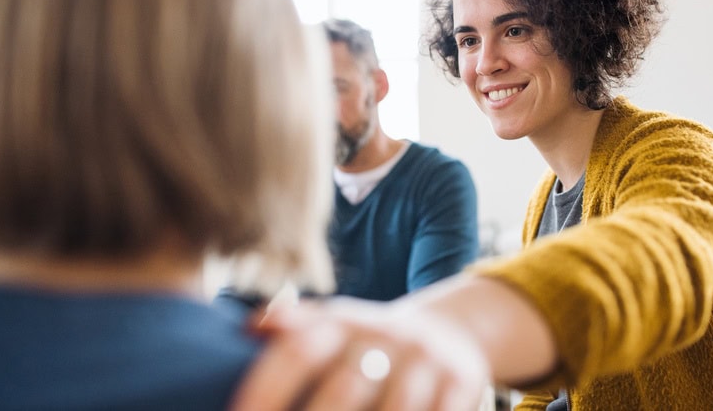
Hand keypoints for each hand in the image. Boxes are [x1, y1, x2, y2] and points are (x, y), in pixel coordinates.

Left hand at [230, 296, 490, 410]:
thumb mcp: (335, 326)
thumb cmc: (369, 344)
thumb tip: (249, 328)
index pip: (297, 352)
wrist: (449, 333)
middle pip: (343, 388)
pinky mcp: (463, 383)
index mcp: (343, 320)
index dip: (265, 391)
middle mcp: (386, 334)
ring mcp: (427, 360)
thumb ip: (294, 328)